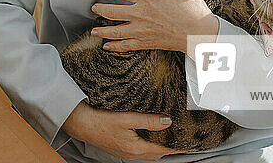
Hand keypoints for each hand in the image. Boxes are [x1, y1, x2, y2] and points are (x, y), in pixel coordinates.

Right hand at [63, 101, 187, 160]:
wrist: (82, 124)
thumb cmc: (101, 121)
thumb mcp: (127, 118)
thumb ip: (148, 120)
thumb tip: (167, 121)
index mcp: (136, 148)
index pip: (163, 150)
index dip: (177, 147)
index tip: (189, 145)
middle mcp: (132, 154)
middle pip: (157, 154)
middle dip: (170, 148)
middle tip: (181, 140)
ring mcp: (125, 152)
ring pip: (148, 153)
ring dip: (159, 147)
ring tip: (169, 137)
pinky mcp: (120, 148)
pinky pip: (140, 150)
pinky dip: (149, 146)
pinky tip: (148, 136)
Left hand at [90, 0, 218, 53]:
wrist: (199, 33)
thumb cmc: (194, 10)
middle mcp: (141, 13)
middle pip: (113, 11)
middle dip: (101, 9)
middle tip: (95, 8)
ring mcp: (141, 29)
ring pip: (116, 30)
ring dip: (103, 30)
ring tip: (94, 30)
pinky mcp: (146, 42)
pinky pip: (126, 45)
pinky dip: (115, 46)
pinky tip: (107, 46)